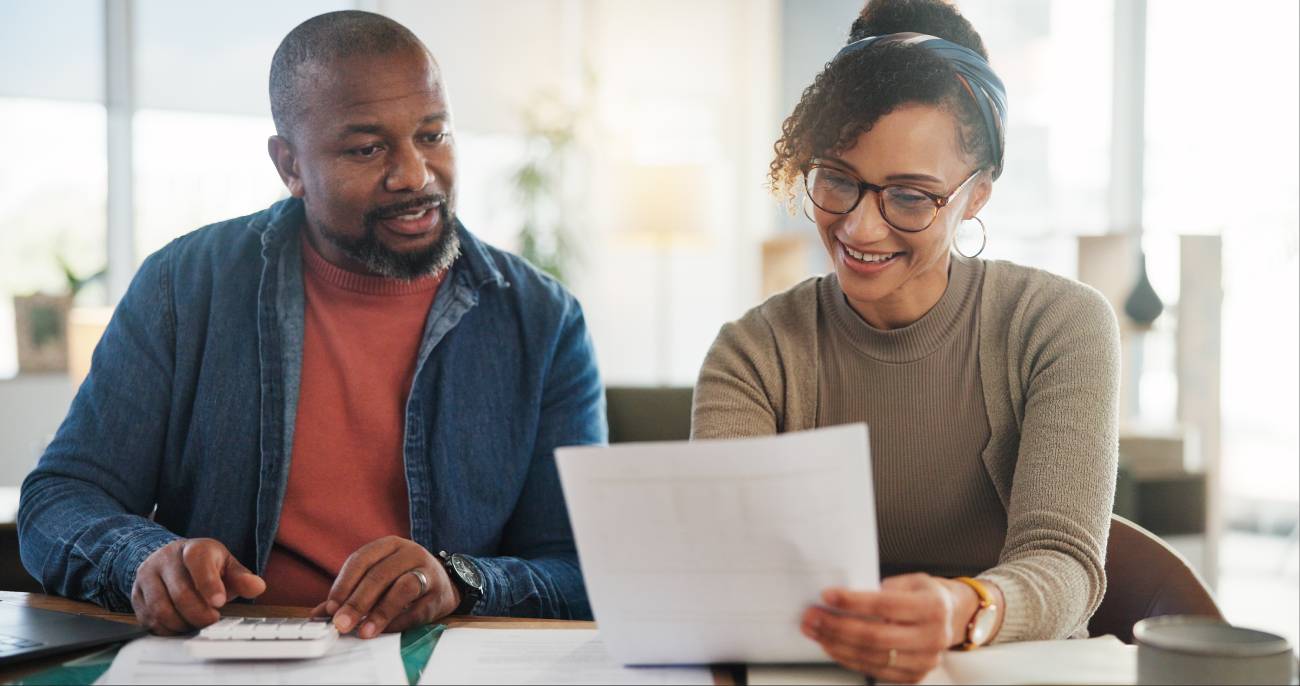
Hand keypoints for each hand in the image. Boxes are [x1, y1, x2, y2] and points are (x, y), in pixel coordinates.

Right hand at [131, 538, 265, 634]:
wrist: (169, 561)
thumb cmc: (203, 565)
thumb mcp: (226, 565)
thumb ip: (242, 577)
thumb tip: (257, 587)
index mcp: (192, 549)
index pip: (198, 562)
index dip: (209, 584)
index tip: (219, 602)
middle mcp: (165, 560)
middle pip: (180, 593)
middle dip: (200, 613)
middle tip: (212, 620)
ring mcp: (147, 577)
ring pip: (161, 609)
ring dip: (183, 623)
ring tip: (197, 624)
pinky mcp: (137, 595)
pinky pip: (149, 619)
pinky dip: (167, 629)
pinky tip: (180, 626)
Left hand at [310, 536, 458, 638]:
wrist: (444, 584)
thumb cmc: (402, 579)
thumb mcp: (376, 578)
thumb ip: (349, 594)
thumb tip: (319, 614)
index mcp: (389, 545)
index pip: (361, 560)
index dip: (343, 585)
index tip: (330, 609)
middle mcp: (410, 553)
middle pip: (380, 575)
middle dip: (357, 602)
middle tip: (341, 624)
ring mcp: (427, 571)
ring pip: (403, 588)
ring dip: (381, 612)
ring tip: (364, 631)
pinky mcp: (438, 594)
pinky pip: (417, 608)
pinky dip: (398, 622)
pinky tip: (384, 631)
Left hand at [801, 573, 967, 683]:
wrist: (950, 618)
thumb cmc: (925, 596)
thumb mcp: (911, 581)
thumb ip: (883, 588)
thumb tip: (843, 596)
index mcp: (933, 607)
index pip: (885, 605)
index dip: (853, 602)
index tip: (827, 596)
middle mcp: (933, 636)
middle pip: (875, 636)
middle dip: (837, 626)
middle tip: (813, 617)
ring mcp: (925, 660)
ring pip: (871, 656)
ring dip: (837, 644)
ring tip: (816, 631)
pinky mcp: (914, 676)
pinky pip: (874, 670)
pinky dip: (848, 658)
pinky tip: (832, 646)